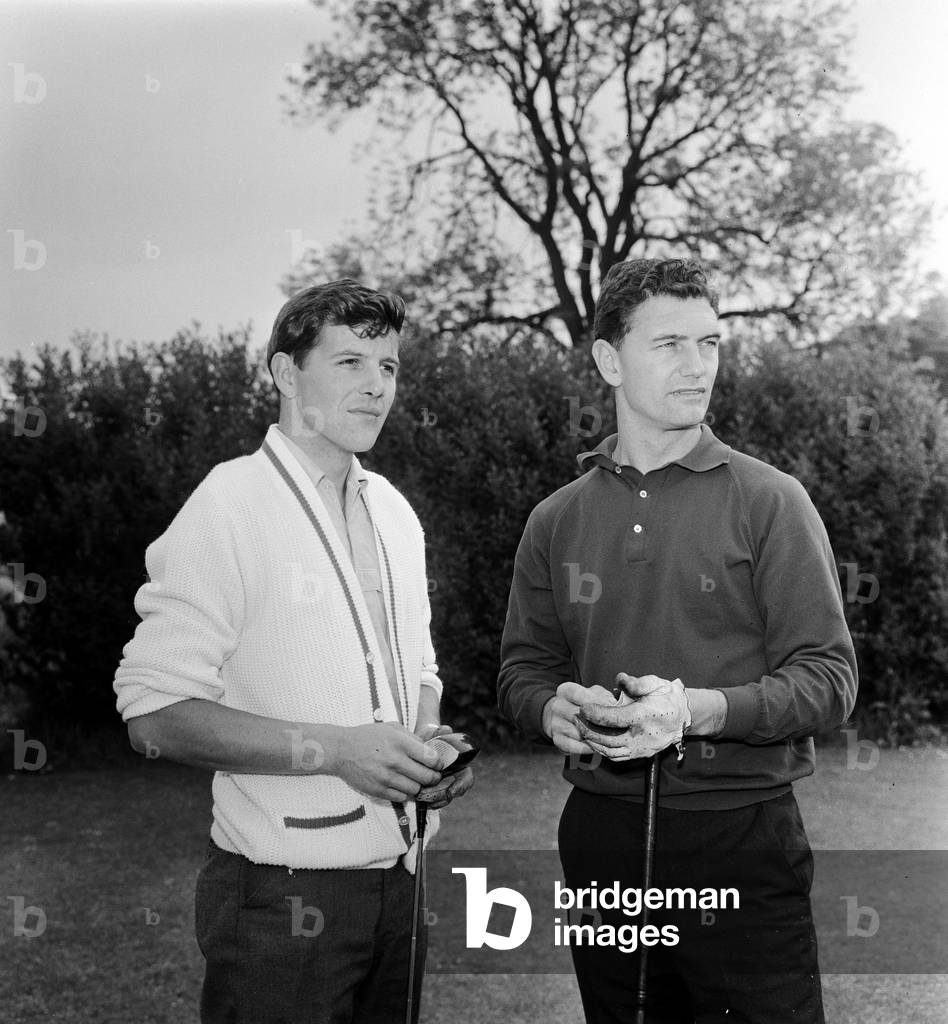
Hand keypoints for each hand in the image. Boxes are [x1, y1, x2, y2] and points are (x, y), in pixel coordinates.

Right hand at [331, 723, 441, 801]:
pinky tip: (400, 784)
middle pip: (426, 777)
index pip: (431, 758)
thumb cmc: (369, 737)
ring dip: (417, 786)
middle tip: (431, 775)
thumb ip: (413, 738)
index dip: (439, 763)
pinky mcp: (378, 790)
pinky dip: (404, 793)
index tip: (437, 764)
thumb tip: (431, 751)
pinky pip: (401, 798)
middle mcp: (394, 760)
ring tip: (413, 779)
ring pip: (415, 790)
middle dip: (433, 777)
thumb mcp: (392, 728)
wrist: (341, 750)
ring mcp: (385, 777)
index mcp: (400, 742)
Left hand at [416, 728, 475, 809]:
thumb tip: (446, 729)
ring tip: (421, 797)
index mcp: (461, 764)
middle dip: (442, 795)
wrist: (421, 744)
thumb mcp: (435, 732)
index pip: (467, 779)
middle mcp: (455, 777)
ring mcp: (445, 784)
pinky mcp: (434, 789)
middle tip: (428, 794)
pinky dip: (428, 801)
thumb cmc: (431, 738)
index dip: (461, 786)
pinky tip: (419, 800)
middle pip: (454, 792)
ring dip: (434, 799)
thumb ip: (441, 731)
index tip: (451, 792)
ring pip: (444, 798)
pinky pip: (434, 800)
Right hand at [542, 681, 617, 755]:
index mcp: (564, 691)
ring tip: (611, 736)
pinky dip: (590, 747)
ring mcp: (555, 724)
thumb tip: (614, 705)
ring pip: (578, 733)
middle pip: (577, 715)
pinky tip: (600, 744)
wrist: (564, 716)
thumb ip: (603, 696)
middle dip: (597, 721)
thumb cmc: (584, 703)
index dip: (594, 700)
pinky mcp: (558, 741)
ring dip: (596, 736)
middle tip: (615, 725)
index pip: (576, 693)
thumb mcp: (593, 693)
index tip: (611, 706)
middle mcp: (557, 706)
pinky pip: (577, 747)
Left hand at [576, 674, 690, 760]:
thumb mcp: (656, 684)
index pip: (614, 719)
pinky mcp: (640, 754)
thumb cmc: (668, 698)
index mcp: (645, 716)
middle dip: (588, 729)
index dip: (596, 714)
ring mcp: (641, 748)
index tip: (582, 708)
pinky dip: (601, 750)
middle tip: (575, 718)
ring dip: (592, 741)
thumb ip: (636, 682)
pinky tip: (593, 739)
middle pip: (608, 738)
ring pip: (610, 751)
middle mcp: (642, 736)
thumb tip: (619, 679)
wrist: (683, 717)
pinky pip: (616, 757)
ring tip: (580, 728)